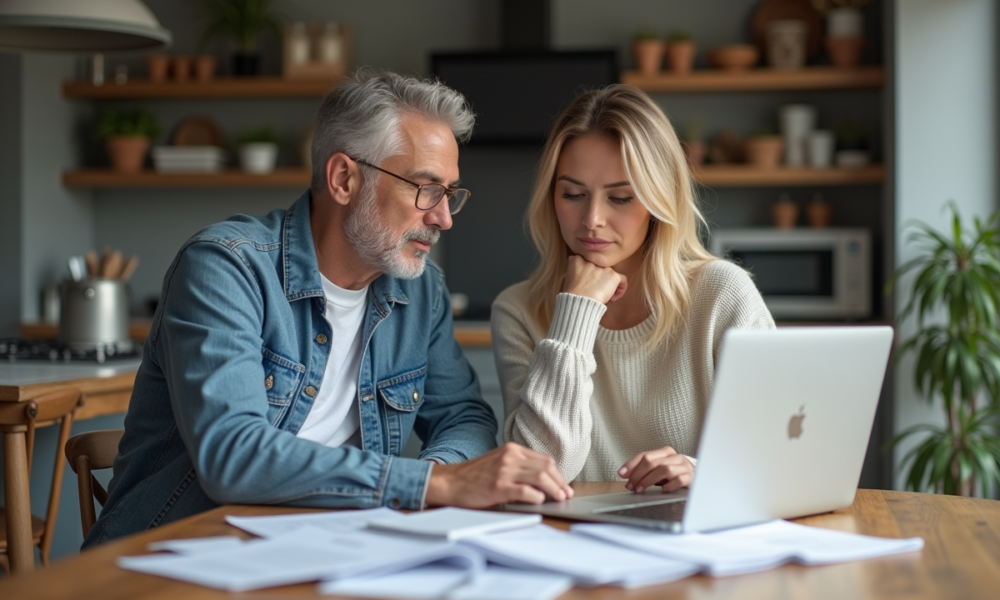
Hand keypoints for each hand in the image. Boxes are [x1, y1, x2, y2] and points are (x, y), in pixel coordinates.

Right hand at [425, 443, 573, 507]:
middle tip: (565, 494)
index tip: (563, 485)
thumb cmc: (474, 477)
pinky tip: (539, 501)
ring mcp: (504, 471)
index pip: (544, 459)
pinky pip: (525, 491)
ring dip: (553, 489)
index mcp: (512, 450)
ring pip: (540, 477)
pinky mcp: (498, 486)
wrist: (450, 482)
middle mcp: (510, 457)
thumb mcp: (498, 463)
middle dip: (560, 482)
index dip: (558, 473)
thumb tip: (543, 481)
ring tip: (559, 499)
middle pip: (546, 466)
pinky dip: (536, 497)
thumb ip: (518, 467)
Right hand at [563, 255, 626, 304]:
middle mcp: (592, 261)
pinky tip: (613, 297)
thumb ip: (575, 270)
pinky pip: (622, 279)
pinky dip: (620, 288)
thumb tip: (581, 274)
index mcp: (578, 260)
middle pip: (599, 268)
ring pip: (610, 274)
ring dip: (608, 284)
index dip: (588, 272)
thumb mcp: (568, 278)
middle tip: (595, 289)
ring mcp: (604, 267)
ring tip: (604, 295)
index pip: (585, 261)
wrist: (580, 301)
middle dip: (599, 278)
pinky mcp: (613, 275)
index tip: (588, 282)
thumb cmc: (572, 295)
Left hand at [618, 446, 693, 493]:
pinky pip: (678, 480)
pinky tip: (663, 490)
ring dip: (649, 480)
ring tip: (641, 489)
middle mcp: (674, 457)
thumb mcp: (659, 469)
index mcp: (664, 452)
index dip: (631, 464)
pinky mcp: (690, 477)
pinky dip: (669, 485)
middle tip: (630, 486)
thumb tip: (625, 475)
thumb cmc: (675, 473)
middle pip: (651, 461)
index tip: (621, 474)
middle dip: (637, 474)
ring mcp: (683, 466)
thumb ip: (644, 470)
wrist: (699, 477)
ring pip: (663, 469)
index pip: (644, 455)